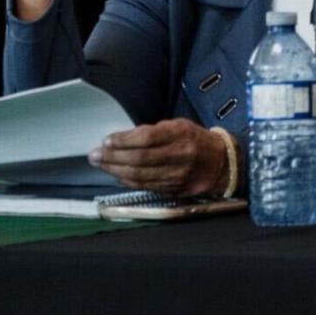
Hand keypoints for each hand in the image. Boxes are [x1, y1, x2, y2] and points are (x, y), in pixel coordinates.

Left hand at [88, 119, 228, 196]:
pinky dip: (127, 181)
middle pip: (140, 159)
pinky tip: (116, 175)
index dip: (123, 140)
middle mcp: (180, 156)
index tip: (107, 140)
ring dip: (115, 170)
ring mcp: (177, 175)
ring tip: (100, 164)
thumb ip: (154, 131)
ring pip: (140, 175)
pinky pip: (145, 186)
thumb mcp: (178, 125)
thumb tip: (123, 139)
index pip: (147, 138)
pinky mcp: (173, 189)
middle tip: (95, 154)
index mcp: (181, 135)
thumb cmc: (195, 140)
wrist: (220, 163)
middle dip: (113, 157)